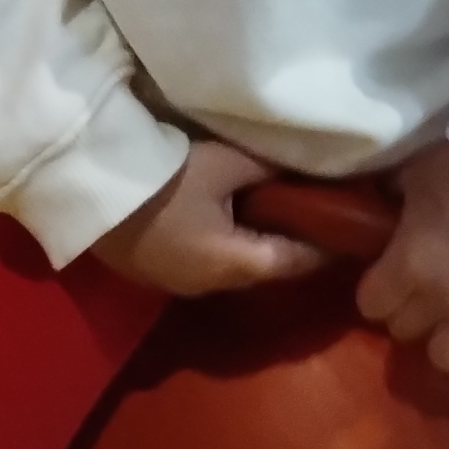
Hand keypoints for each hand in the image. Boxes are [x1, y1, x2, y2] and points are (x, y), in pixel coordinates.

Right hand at [90, 140, 328, 294]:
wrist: (92, 188)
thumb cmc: (166, 175)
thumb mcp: (226, 163)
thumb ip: (272, 171)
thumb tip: (308, 171)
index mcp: (232, 264)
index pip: (297, 262)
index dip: (328, 243)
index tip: (355, 223)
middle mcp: (210, 285)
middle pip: (268, 268)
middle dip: (297, 242)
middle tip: (324, 209)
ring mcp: (180, 283)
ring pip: (239, 266)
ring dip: (263, 243)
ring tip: (288, 209)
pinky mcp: (158, 272)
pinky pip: (210, 262)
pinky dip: (234, 242)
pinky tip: (240, 215)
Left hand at [354, 139, 448, 372]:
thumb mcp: (410, 174)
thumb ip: (390, 202)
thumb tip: (379, 207)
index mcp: (406, 267)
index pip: (370, 305)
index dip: (376, 288)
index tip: (384, 273)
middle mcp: (439, 299)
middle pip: (404, 330)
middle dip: (407, 308)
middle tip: (418, 284)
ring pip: (448, 356)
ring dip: (445, 332)